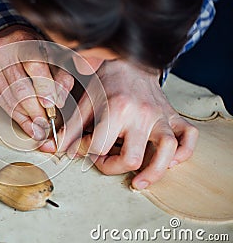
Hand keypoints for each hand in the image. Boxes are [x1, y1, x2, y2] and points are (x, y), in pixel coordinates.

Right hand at [0, 25, 73, 139]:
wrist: (3, 38)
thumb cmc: (31, 47)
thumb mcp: (51, 54)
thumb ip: (61, 75)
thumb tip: (60, 100)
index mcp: (23, 39)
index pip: (34, 65)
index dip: (44, 87)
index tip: (52, 105)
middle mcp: (2, 50)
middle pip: (19, 87)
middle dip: (35, 110)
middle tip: (46, 124)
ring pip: (9, 98)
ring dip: (26, 117)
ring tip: (39, 129)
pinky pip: (1, 102)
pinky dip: (16, 116)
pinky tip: (28, 124)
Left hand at [49, 59, 198, 188]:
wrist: (129, 60)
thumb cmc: (106, 82)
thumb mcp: (84, 103)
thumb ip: (69, 128)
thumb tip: (53, 148)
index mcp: (117, 109)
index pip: (100, 146)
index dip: (87, 152)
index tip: (84, 146)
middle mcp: (142, 114)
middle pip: (132, 157)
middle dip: (113, 166)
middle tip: (104, 161)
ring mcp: (161, 116)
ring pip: (167, 151)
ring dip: (154, 172)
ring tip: (140, 182)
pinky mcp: (173, 115)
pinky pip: (189, 137)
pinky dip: (183, 153)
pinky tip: (168, 161)